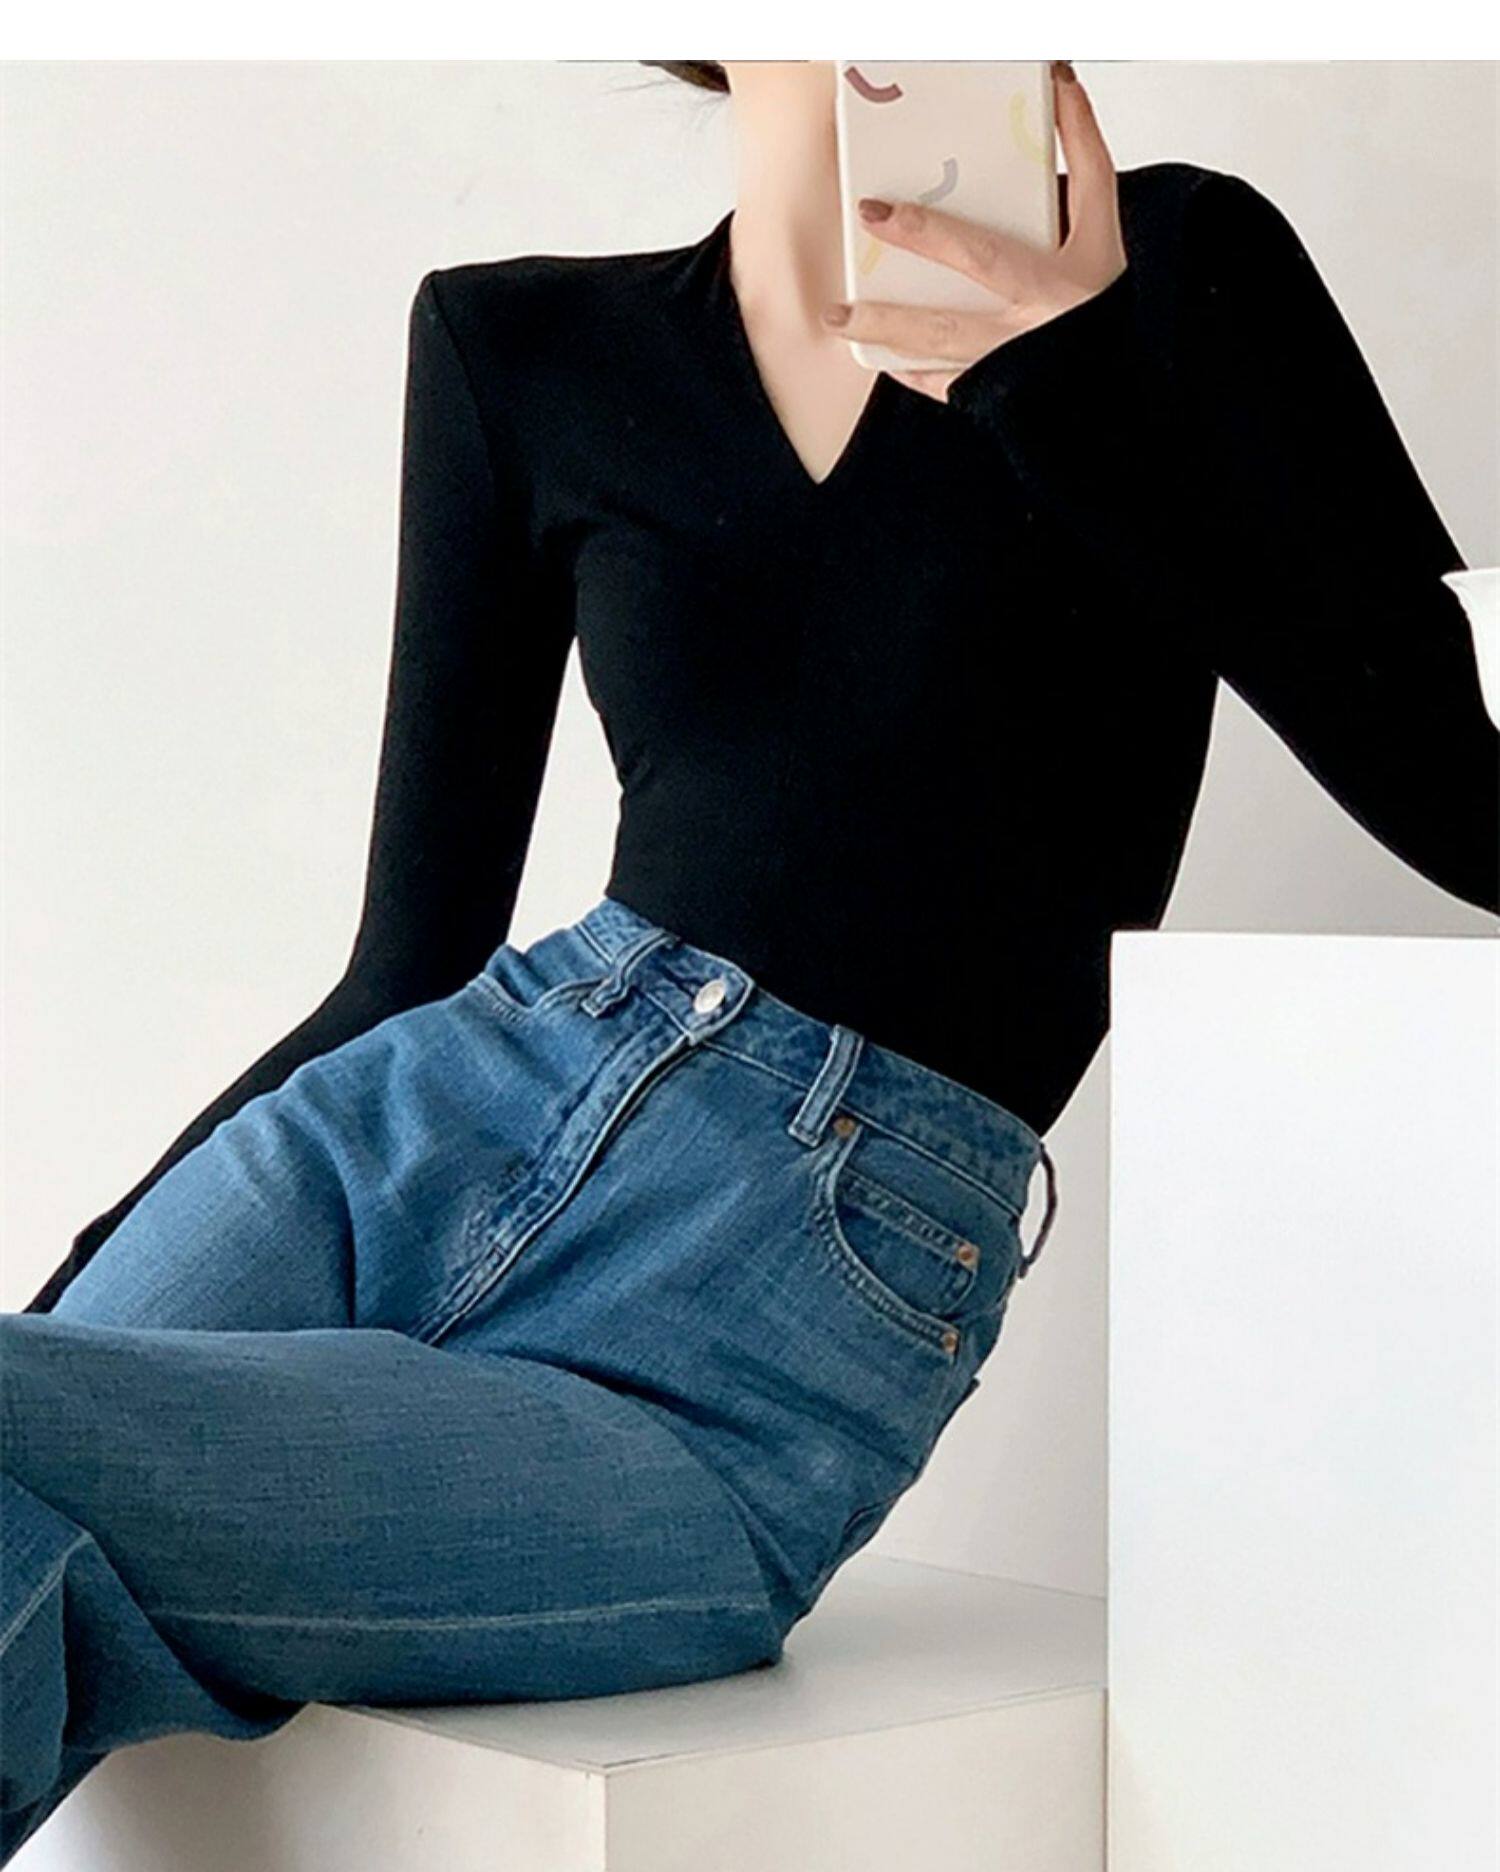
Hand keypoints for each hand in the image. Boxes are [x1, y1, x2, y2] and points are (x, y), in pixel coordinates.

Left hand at [820, 61, 1126, 400]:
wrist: (1120, 383)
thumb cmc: (1107, 301)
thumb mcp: (1103, 225)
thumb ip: (1084, 155)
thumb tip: (1060, 89)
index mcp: (1052, 289)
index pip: (979, 256)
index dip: (926, 234)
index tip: (877, 211)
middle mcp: (1025, 337)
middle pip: (943, 323)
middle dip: (886, 314)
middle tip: (838, 298)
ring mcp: (1005, 372)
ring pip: (933, 358)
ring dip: (884, 339)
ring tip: (840, 320)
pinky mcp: (993, 398)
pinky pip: (942, 387)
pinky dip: (910, 370)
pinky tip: (882, 353)